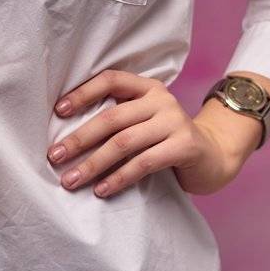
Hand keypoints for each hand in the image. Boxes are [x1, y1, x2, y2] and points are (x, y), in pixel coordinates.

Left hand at [47, 68, 235, 197]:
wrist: (214, 157)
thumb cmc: (167, 141)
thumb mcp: (144, 122)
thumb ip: (118, 120)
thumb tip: (68, 137)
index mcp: (147, 88)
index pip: (111, 80)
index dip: (83, 93)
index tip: (58, 111)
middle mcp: (161, 100)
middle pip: (112, 117)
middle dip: (79, 138)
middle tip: (55, 156)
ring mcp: (175, 121)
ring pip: (124, 142)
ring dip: (93, 164)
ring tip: (71, 180)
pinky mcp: (185, 146)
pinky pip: (144, 162)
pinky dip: (119, 177)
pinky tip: (102, 190)